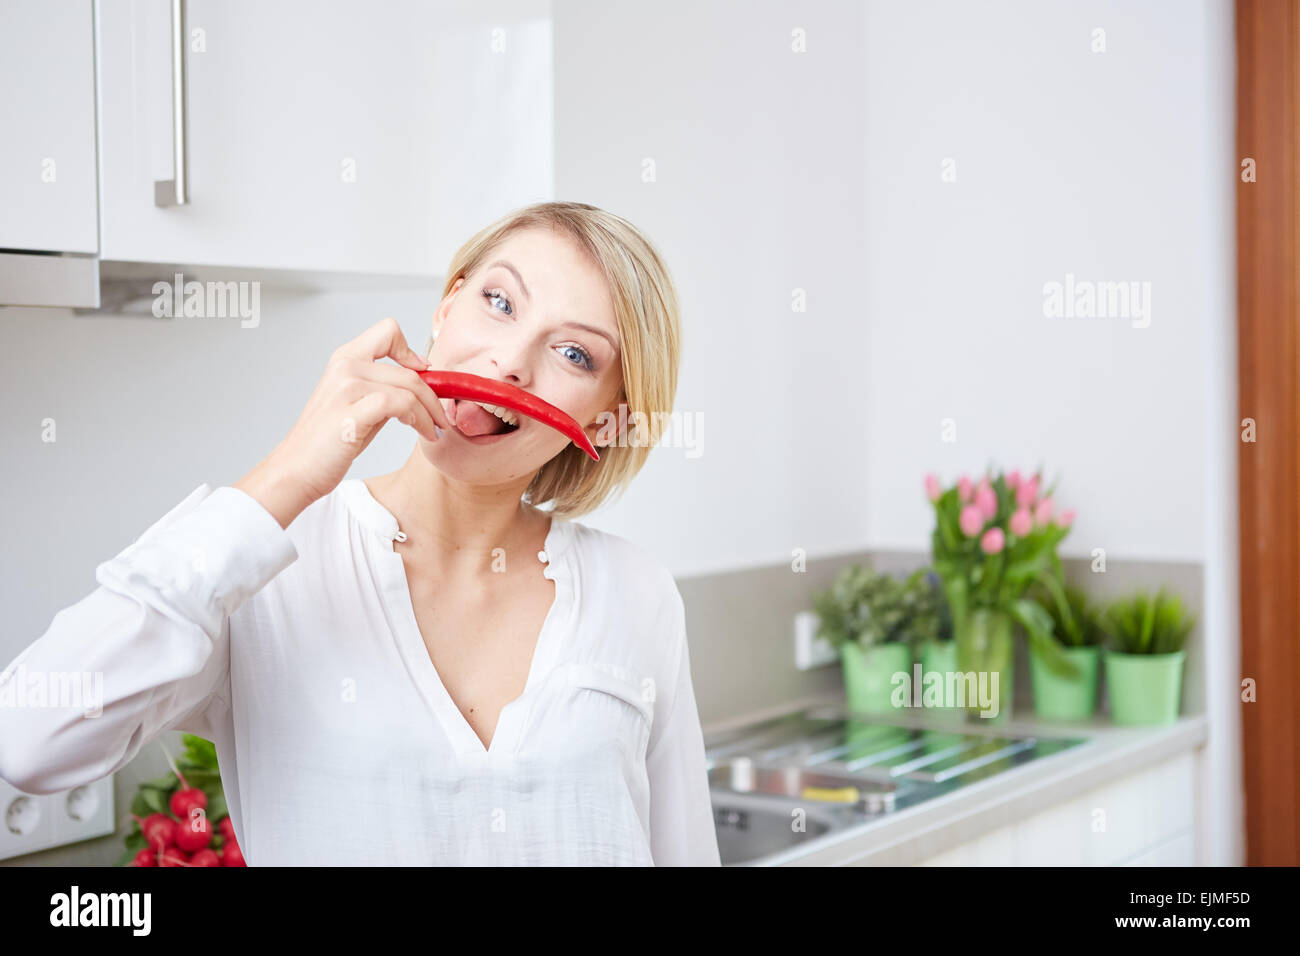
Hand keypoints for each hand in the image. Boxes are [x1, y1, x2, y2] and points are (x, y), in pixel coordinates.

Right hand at [234, 318, 452, 527]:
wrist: (297, 470)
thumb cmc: (328, 443)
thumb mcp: (358, 406)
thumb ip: (383, 389)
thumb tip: (419, 386)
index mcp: (344, 359)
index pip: (387, 331)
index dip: (411, 349)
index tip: (424, 373)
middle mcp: (345, 367)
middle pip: (410, 371)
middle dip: (434, 397)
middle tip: (442, 419)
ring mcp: (347, 387)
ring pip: (410, 389)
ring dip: (430, 413)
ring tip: (434, 430)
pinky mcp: (352, 411)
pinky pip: (401, 405)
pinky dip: (420, 420)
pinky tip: (423, 433)